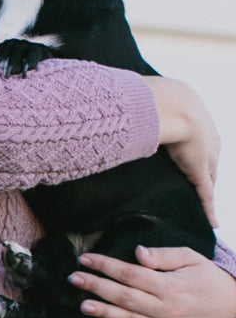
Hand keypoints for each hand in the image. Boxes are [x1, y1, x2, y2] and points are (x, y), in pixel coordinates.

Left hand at [68, 245, 235, 317]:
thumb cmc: (209, 278)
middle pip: (124, 297)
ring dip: (102, 313)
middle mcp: (167, 310)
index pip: (130, 274)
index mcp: (171, 287)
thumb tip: (137, 253)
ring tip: (82, 304)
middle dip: (96, 287)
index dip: (105, 266)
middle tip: (74, 279)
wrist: (234, 308)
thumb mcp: (191, 258)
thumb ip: (163, 255)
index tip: (85, 259)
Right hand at [143, 76, 219, 225]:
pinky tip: (212, 221)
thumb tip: (107, 105)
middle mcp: (206, 139)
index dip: (192, 152)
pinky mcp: (200, 172)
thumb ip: (130, 107)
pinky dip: (209, 209)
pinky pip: (206, 195)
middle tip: (193, 181)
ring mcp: (205, 156)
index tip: (185, 157)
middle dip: (203, 171)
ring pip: (208, 178)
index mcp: (195, 119)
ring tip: (200, 202)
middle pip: (207, 161)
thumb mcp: (145, 100)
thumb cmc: (154, 96)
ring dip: (205, 189)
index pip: (197, 141)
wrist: (170, 104)